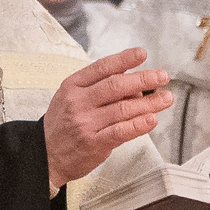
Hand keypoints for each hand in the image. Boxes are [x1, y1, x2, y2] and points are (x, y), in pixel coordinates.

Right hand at [43, 49, 172, 185]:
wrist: (44, 155)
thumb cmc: (62, 125)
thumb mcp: (70, 98)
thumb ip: (97, 88)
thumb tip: (132, 84)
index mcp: (73, 86)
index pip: (102, 67)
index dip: (124, 59)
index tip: (142, 54)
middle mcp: (79, 102)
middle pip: (115, 86)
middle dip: (143, 79)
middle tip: (161, 77)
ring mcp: (86, 123)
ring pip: (123, 108)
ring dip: (149, 103)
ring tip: (165, 98)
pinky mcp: (94, 143)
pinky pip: (121, 131)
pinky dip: (139, 125)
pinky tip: (152, 119)